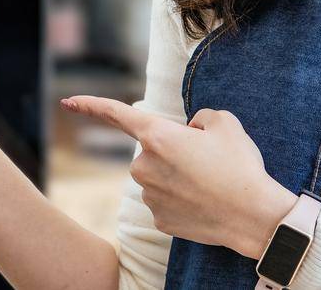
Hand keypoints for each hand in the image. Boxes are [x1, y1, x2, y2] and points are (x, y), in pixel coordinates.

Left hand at [63, 95, 296, 259]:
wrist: (252, 215)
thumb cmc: (239, 166)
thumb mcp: (225, 123)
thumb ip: (199, 118)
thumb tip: (189, 131)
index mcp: (158, 137)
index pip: (117, 115)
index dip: (90, 105)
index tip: (68, 101)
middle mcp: (145, 167)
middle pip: (152, 150)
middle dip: (173, 150)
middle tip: (207, 159)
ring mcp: (150, 196)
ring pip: (159, 176)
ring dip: (178, 175)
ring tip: (211, 181)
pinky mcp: (159, 220)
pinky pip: (166, 200)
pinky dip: (183, 198)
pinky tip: (205, 201)